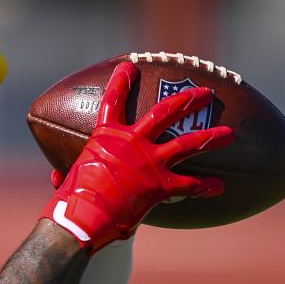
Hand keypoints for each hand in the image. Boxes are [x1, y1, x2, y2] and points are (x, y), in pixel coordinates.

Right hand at [42, 61, 233, 251]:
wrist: (83, 216)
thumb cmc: (70, 200)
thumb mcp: (67, 180)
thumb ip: (67, 174)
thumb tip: (55, 180)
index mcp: (106, 136)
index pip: (112, 101)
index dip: (122, 82)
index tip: (130, 67)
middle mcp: (132, 142)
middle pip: (165, 113)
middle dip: (188, 100)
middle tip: (205, 93)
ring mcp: (149, 162)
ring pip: (188, 144)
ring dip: (211, 137)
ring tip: (229, 134)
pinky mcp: (160, 185)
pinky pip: (190, 185)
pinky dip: (205, 186)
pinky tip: (219, 187)